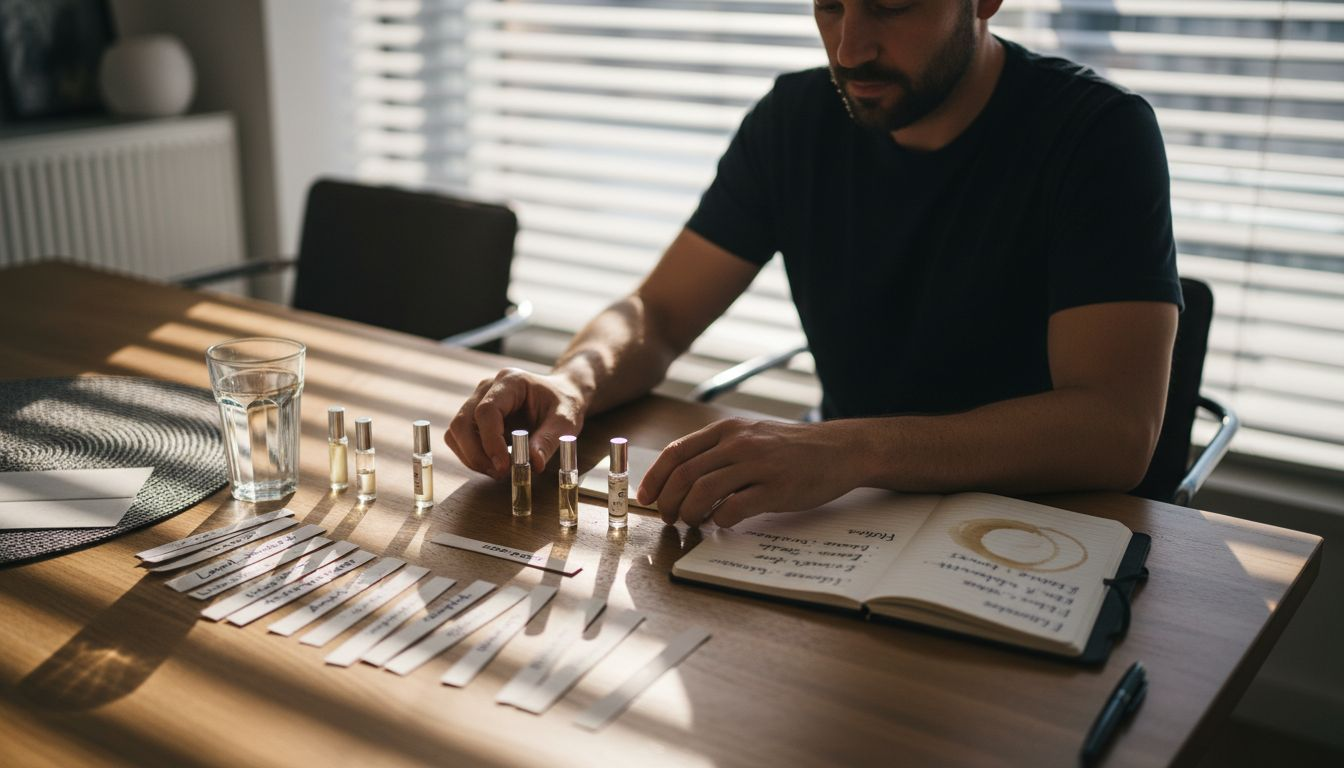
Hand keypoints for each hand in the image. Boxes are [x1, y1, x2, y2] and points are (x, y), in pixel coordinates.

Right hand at [445, 368, 586, 478]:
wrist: (560, 394)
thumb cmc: (564, 403)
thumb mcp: (566, 420)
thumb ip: (549, 440)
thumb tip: (533, 464)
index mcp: (510, 381)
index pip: (486, 411)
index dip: (490, 441)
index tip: (504, 466)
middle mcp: (487, 388)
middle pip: (463, 422)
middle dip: (476, 454)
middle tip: (500, 473)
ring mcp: (477, 400)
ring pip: (456, 432)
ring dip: (472, 457)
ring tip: (499, 471)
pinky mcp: (474, 417)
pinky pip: (460, 439)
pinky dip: (472, 456)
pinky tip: (493, 464)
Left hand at [637, 418, 861, 527]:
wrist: (839, 449)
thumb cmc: (791, 448)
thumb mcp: (751, 436)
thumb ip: (718, 451)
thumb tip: (679, 478)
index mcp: (727, 430)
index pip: (676, 452)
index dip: (655, 478)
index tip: (646, 497)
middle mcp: (739, 444)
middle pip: (685, 475)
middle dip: (668, 501)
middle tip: (668, 518)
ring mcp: (758, 465)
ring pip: (704, 492)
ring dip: (690, 513)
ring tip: (692, 523)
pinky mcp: (776, 489)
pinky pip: (734, 508)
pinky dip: (720, 520)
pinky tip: (723, 523)